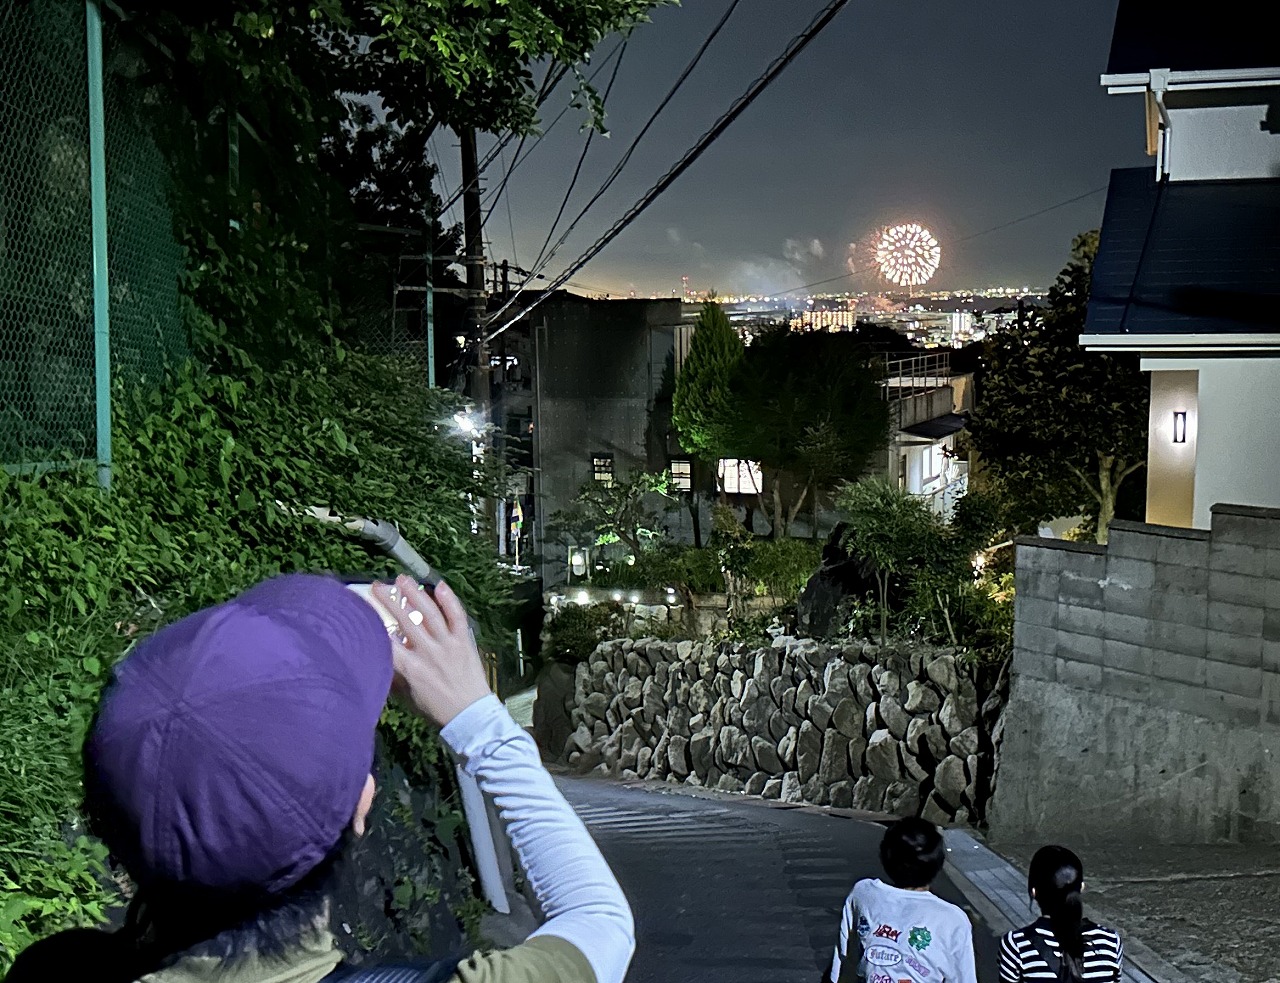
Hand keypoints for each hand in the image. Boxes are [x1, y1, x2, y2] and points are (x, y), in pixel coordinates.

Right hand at [372, 574, 491, 726]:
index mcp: (411, 668)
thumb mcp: (406, 697)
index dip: (373, 623)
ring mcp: (448, 644)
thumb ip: (392, 676)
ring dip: (414, 594)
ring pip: (429, 613)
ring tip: (402, 579)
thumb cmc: (436, 709)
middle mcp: (428, 652)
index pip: (386, 640)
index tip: (362, 610)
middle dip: (388, 600)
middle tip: (377, 586)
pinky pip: (457, 617)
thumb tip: (378, 658)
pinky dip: (449, 600)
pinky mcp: (464, 641)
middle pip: (404, 620)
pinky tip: (439, 586)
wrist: (469, 715)